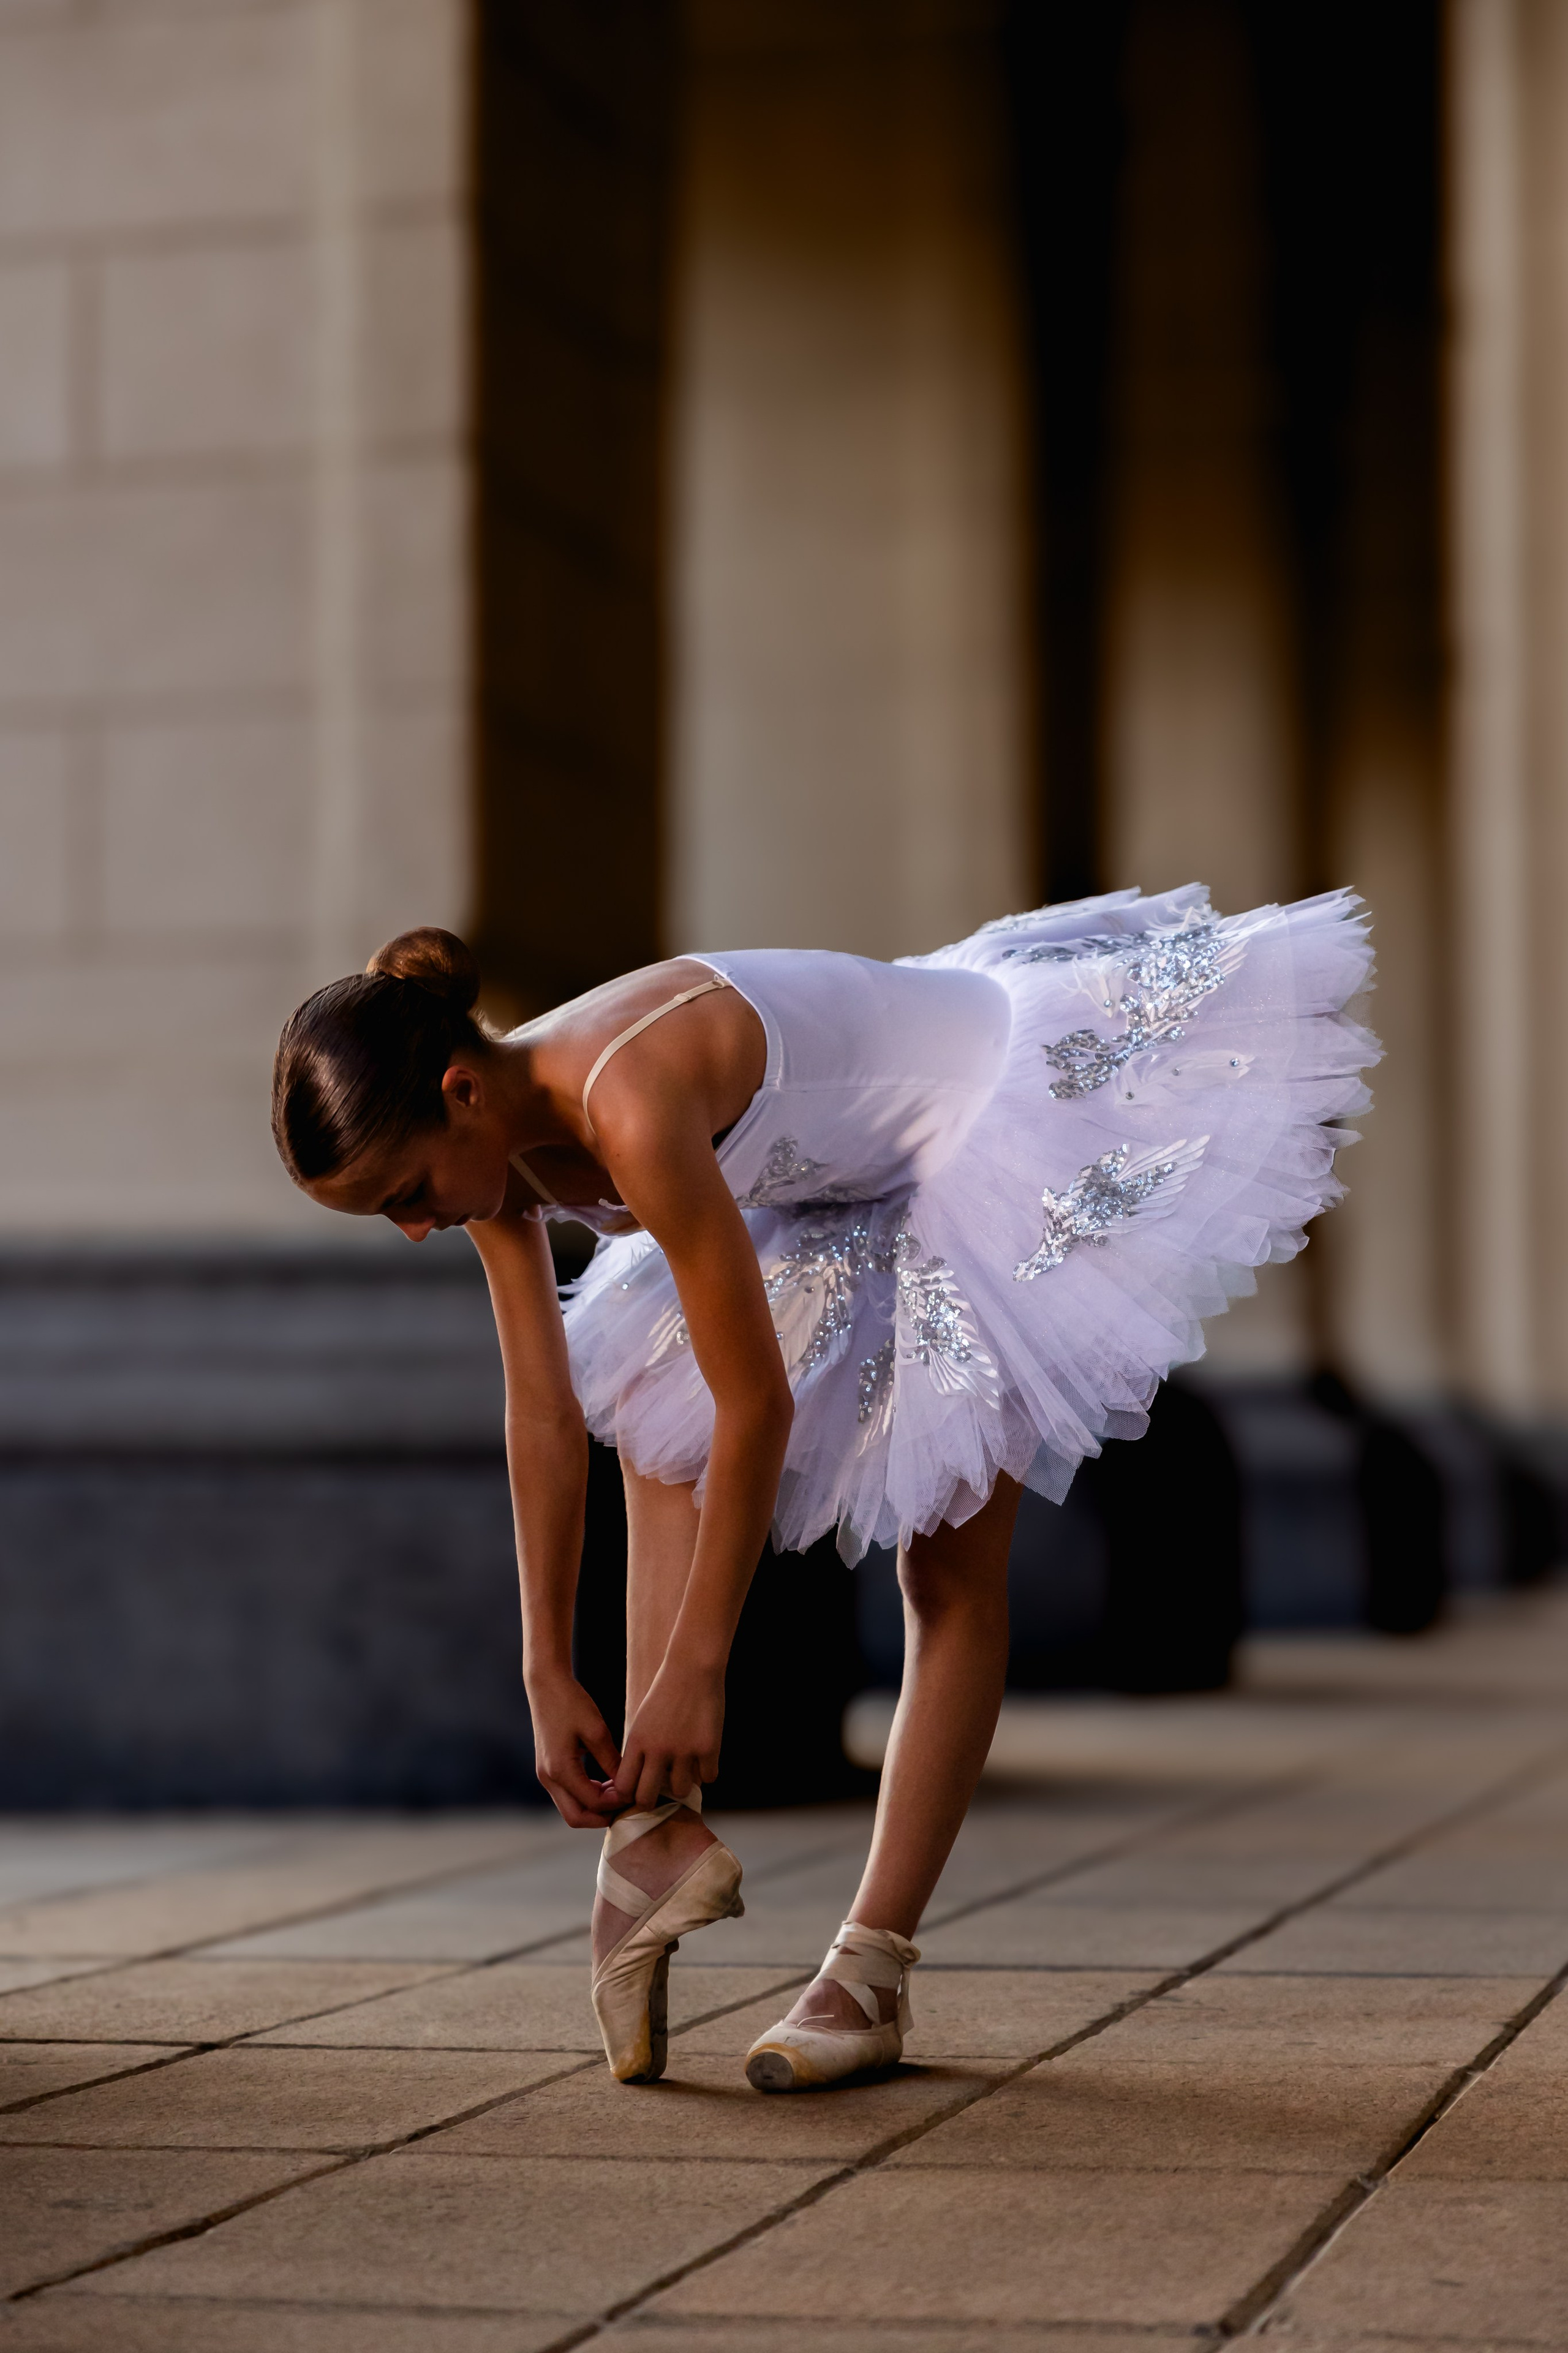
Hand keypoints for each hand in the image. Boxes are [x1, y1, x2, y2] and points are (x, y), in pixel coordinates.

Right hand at [527, 1673, 622, 1827]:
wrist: (546, 1684)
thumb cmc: (572, 1702)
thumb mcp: (597, 1730)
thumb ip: (611, 1761)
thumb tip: (627, 1785)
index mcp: (560, 1769)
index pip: (592, 1802)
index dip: (616, 1802)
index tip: (634, 1791)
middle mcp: (548, 1778)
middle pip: (575, 1817)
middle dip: (601, 1817)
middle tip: (626, 1805)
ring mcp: (545, 1775)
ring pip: (570, 1808)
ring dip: (594, 1807)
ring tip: (619, 1792)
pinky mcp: (547, 1769)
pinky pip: (567, 1794)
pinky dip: (586, 1796)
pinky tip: (606, 1783)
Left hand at [615, 1657, 725, 1810]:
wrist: (692, 1667)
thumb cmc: (666, 1692)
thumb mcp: (643, 1721)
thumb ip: (641, 1751)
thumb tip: (640, 1784)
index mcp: (636, 1741)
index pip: (624, 1786)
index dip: (629, 1795)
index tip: (637, 1793)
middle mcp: (657, 1749)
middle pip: (647, 1798)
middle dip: (652, 1803)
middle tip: (661, 1796)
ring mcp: (684, 1750)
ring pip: (681, 1791)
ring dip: (685, 1783)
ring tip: (687, 1770)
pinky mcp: (708, 1747)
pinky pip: (708, 1778)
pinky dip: (707, 1771)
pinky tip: (705, 1757)